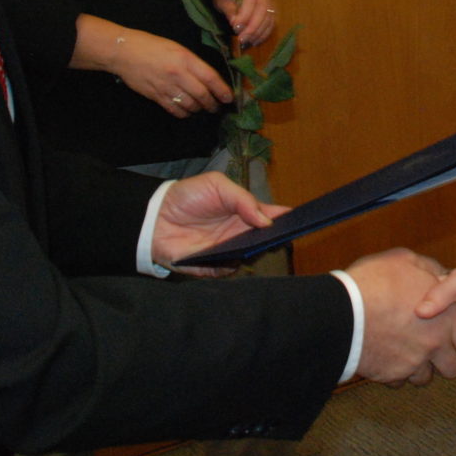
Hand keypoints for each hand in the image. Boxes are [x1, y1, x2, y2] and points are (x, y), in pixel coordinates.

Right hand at [71, 15, 231, 116]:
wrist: (125, 52)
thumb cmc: (153, 46)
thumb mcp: (177, 48)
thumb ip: (193, 63)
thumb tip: (208, 79)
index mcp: (185, 59)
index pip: (210, 78)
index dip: (222, 90)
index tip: (229, 98)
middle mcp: (178, 74)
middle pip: (202, 95)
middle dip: (213, 104)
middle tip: (217, 107)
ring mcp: (166, 86)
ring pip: (190, 105)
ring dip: (199, 109)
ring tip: (203, 108)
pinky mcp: (156, 96)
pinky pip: (175, 110)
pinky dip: (184, 113)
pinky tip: (187, 111)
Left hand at [151, 171, 286, 275]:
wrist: (155, 215)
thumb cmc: (188, 197)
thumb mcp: (218, 185)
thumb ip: (243, 199)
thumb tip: (267, 221)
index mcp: (244, 212)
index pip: (271, 217)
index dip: (287, 219)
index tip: (300, 220)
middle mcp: (239, 233)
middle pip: (265, 240)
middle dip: (275, 238)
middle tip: (280, 235)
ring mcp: (226, 251)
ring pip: (249, 257)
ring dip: (254, 252)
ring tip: (256, 244)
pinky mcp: (210, 266)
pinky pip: (227, 270)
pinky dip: (231, 266)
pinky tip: (233, 257)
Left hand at [213, 0, 275, 49]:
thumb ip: (228, 9)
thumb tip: (234, 22)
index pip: (251, 0)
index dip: (244, 15)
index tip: (235, 28)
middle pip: (262, 10)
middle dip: (252, 27)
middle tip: (242, 39)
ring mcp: (269, 1)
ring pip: (268, 18)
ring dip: (259, 32)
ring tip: (247, 42)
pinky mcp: (271, 11)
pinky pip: (271, 23)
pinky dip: (264, 34)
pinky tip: (255, 41)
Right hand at [347, 249, 455, 385]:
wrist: (342, 313)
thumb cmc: (374, 284)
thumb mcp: (405, 261)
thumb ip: (429, 270)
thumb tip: (438, 274)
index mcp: (447, 316)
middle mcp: (435, 343)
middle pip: (453, 368)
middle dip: (445, 362)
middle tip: (434, 352)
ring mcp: (414, 362)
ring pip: (425, 378)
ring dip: (418, 368)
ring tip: (404, 350)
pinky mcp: (392, 374)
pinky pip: (399, 381)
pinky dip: (394, 373)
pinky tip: (385, 356)